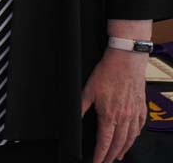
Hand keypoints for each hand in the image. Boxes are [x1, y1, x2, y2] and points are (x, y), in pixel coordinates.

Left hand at [81, 48, 148, 162]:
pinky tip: (132, 138)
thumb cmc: (108, 73)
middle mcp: (124, 117)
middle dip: (111, 155)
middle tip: (106, 162)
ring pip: (131, 137)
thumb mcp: (87, 90)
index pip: (104, 141)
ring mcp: (134, 113)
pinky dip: (135, 136)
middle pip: (119, 143)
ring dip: (124, 148)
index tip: (97, 162)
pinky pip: (140, 127)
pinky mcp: (141, 107)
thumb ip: (80, 106)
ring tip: (118, 155)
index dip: (100, 154)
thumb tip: (73, 117)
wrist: (126, 61)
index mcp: (109, 115)